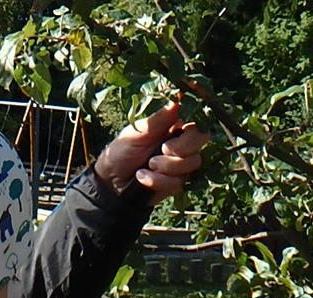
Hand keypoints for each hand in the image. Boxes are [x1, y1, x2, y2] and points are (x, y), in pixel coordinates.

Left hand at [94, 102, 208, 204]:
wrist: (111, 183)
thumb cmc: (121, 152)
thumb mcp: (136, 133)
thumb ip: (158, 120)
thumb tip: (177, 99)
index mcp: (171, 125)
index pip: (194, 119)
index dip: (194, 123)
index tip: (179, 127)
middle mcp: (180, 143)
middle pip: (201, 139)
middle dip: (183, 146)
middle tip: (163, 149)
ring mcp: (181, 163)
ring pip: (193, 162)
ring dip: (167, 166)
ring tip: (147, 166)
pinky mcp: (176, 182)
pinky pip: (178, 182)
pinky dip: (158, 181)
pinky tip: (143, 178)